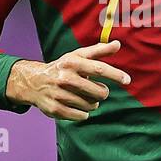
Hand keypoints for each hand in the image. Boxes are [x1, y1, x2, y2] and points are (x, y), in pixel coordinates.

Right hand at [6, 40, 130, 121]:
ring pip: (91, 105)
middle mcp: (65, 78)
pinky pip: (81, 116)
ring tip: (83, 96)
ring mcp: (59, 94)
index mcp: (72, 63)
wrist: (33, 81)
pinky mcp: (55, 109)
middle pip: (99, 92)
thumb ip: (98, 51)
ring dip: (92, 103)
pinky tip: (77, 106)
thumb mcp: (77, 56)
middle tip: (96, 90)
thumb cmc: (62, 68)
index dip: (115, 74)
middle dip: (102, 92)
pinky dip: (83, 113)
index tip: (127, 80)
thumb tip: (118, 44)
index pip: (98, 68)